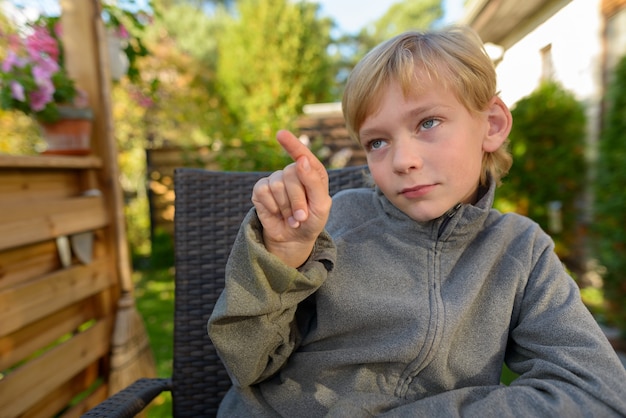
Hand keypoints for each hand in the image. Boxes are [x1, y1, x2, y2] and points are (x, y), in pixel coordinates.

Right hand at [252, 130, 330, 266]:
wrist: (294, 239)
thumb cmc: (312, 221)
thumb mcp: (321, 205)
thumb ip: (314, 181)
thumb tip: (301, 160)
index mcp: (312, 171)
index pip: (302, 155)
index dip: (292, 144)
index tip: (280, 134)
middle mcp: (293, 172)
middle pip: (291, 174)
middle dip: (297, 200)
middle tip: (302, 216)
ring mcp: (275, 179)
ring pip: (277, 185)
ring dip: (286, 207)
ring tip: (291, 217)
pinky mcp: (260, 189)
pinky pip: (263, 191)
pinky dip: (272, 207)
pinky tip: (277, 213)